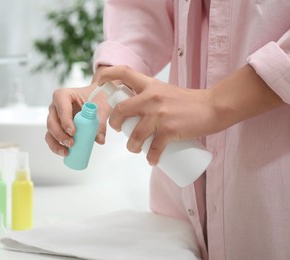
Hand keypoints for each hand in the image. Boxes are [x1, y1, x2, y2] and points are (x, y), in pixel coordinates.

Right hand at [45, 70, 110, 156]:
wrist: (96, 98)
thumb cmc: (96, 98)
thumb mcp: (101, 108)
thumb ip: (101, 122)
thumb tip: (100, 139)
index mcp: (63, 96)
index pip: (61, 108)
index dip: (65, 121)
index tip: (73, 132)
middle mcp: (56, 106)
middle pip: (52, 122)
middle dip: (60, 135)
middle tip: (71, 143)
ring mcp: (55, 118)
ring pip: (50, 132)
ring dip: (56, 143)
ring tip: (67, 152)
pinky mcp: (57, 128)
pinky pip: (52, 138)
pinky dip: (57, 146)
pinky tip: (65, 153)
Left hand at [96, 66, 215, 165]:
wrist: (214, 106)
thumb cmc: (189, 101)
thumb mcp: (165, 91)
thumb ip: (150, 96)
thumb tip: (134, 111)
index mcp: (150, 85)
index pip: (124, 73)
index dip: (108, 75)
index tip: (100, 82)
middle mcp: (151, 97)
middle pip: (121, 110)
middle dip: (115, 123)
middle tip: (120, 130)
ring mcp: (160, 114)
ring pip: (135, 135)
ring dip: (131, 146)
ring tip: (135, 149)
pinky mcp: (169, 130)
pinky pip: (153, 149)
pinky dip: (151, 158)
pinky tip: (152, 160)